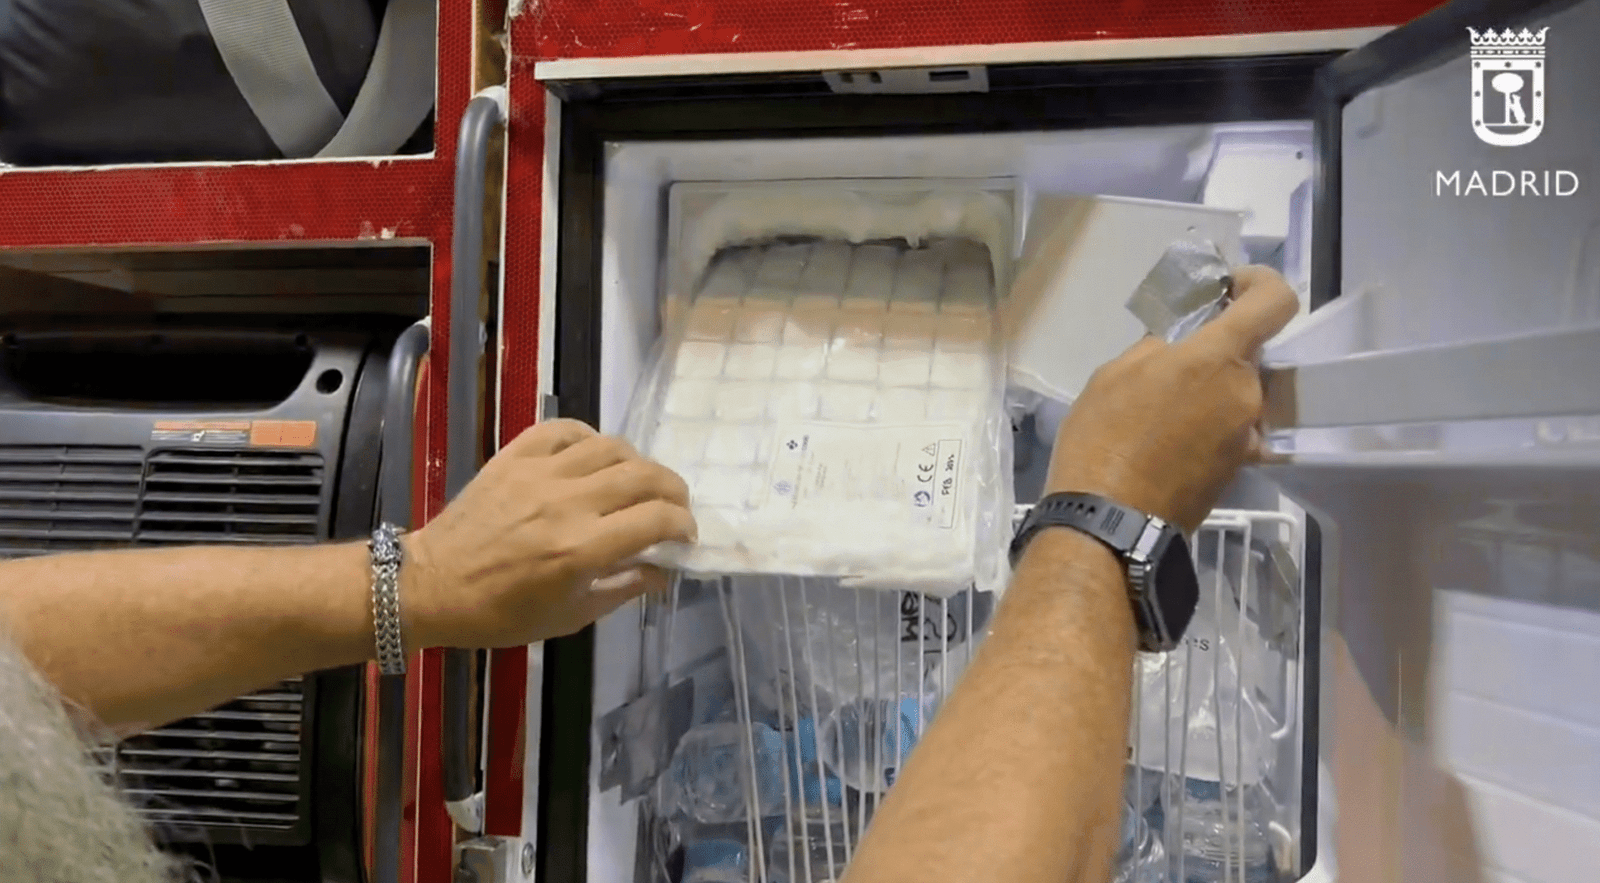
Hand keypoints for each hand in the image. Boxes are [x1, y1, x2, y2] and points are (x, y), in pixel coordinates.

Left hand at [402, 419, 696, 648]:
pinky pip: (564, 429)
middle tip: (674, 506)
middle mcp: (567, 503)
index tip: (685, 536)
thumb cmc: (501, 613)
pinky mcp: (515, 456)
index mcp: (582, 549)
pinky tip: (594, 456)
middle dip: (673, 491)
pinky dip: (590, 437)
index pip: (656, 519)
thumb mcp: (570, 617)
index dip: (683, 525)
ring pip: (611, 446)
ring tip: (637, 482)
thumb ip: (623, 588)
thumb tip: (664, 570)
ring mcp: (540, 473)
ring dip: (637, 462)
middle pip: (644, 476)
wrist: (432, 586)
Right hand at [1046, 266, 1297, 532]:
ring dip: (1210, 389)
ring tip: (1162, 409)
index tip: (1227, 289)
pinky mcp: (1238, 467)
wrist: (1110, 523)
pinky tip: (1167, 440)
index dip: (1258, 284)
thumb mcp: (1115, 375)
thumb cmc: (1102, 440)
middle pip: (1249, 352)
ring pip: (1238, 392)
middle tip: (1170, 362)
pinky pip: (1230, 427)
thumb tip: (1177, 344)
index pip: (1274, 302)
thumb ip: (1158, 348)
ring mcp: (1247, 435)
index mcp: (1217, 359)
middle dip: (1216, 350)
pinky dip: (1207, 423)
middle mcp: (1246, 394)